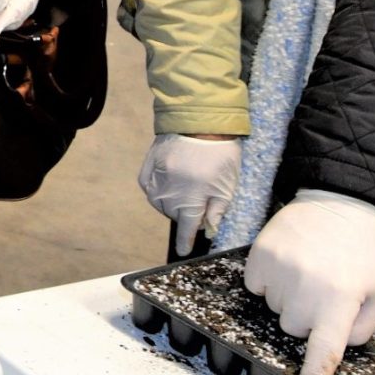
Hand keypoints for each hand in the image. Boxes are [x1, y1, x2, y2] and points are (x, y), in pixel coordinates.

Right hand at [135, 133, 241, 251]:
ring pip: (159, 203)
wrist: (199, 122)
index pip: (187, 228)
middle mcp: (170, 193)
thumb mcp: (227, 185)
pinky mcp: (147, 167)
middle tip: (198, 203)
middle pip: (174, 215)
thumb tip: (208, 229)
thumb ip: (217, 210)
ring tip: (184, 191)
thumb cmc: (220, 154)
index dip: (186, 242)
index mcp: (192, 199)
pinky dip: (157, 191)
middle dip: (185, 214)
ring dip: (171, 203)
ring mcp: (156, 179)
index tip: (183, 252)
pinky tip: (168, 184)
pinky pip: (148, 187)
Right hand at [244, 191, 374, 374]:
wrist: (340, 202)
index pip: (324, 346)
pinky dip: (269, 280)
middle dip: (307, 315)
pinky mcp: (259, 255)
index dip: (315, 372)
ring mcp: (280, 270)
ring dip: (288, 297)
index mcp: (341, 298)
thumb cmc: (365, 250)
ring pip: (273, 307)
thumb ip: (363, 327)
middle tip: (324, 289)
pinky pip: (256, 286)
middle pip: (292, 327)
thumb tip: (337, 344)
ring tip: (308, 270)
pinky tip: (288, 263)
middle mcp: (307, 287)